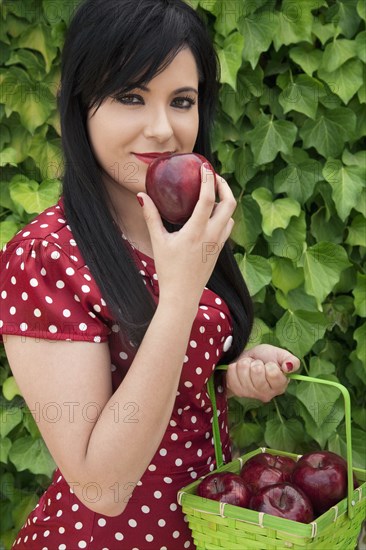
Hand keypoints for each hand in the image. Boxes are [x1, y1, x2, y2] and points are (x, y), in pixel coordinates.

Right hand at [138, 165, 236, 306]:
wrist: (182, 296)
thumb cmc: (169, 270)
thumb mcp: (158, 241)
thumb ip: (151, 216)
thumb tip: (142, 195)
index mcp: (196, 232)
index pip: (208, 199)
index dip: (208, 180)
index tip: (205, 166)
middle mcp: (212, 236)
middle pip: (229, 203)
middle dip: (224, 186)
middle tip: (213, 176)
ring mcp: (218, 244)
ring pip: (231, 215)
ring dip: (225, 201)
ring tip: (213, 193)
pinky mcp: (219, 250)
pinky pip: (228, 227)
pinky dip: (224, 215)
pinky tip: (213, 214)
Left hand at [226, 344, 299, 400]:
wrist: (248, 360)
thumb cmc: (266, 358)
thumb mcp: (281, 355)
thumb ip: (292, 361)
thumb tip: (289, 367)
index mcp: (280, 386)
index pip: (273, 373)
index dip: (270, 365)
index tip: (269, 365)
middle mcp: (266, 394)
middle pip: (257, 371)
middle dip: (257, 363)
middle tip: (258, 365)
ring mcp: (250, 394)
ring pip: (243, 370)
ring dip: (245, 363)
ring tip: (249, 366)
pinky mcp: (236, 390)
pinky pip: (232, 372)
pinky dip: (235, 366)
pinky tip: (240, 370)